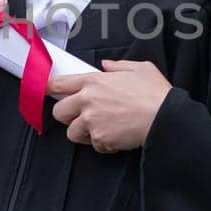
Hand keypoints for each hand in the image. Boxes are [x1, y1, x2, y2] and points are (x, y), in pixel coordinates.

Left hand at [49, 59, 172, 153]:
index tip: (45, 91)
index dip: (48, 88)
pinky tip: (117, 136)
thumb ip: (118, 66)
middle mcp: (88, 100)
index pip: (59, 83)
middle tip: (81, 116)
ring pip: (72, 133)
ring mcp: (92, 121)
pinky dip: (103, 144)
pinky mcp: (100, 138)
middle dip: (67, 116)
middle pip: (58, 111)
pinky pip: (94, 145)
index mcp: (94, 81)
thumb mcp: (140, 69)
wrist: (165, 117)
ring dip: (84, 133)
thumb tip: (106, 65)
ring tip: (102, 129)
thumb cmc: (155, 93)